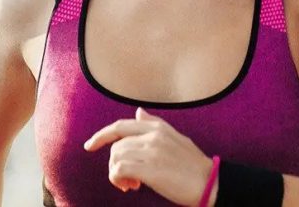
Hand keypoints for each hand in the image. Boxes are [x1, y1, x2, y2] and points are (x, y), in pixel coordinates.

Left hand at [84, 108, 214, 205]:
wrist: (209, 183)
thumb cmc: (194, 164)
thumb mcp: (176, 138)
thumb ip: (154, 124)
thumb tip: (138, 112)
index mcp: (159, 128)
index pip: (121, 126)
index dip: (101, 135)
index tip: (89, 146)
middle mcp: (153, 136)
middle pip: (116, 146)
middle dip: (115, 164)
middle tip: (126, 179)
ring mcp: (152, 152)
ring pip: (116, 157)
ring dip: (117, 174)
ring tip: (131, 184)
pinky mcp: (150, 169)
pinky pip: (119, 170)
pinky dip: (118, 180)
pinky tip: (131, 186)